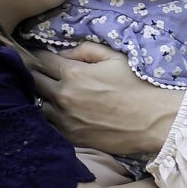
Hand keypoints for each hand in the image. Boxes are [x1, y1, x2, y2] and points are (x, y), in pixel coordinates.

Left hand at [27, 42, 182, 157]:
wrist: (152, 121)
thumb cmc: (136, 86)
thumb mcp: (114, 58)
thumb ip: (84, 50)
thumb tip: (63, 53)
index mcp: (74, 73)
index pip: (41, 59)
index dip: (40, 56)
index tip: (42, 57)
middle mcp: (64, 96)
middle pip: (34, 81)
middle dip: (36, 74)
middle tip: (42, 73)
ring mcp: (65, 119)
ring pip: (38, 104)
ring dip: (43, 98)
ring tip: (52, 95)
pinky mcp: (70, 137)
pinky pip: (49, 125)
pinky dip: (50, 117)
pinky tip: (60, 113)